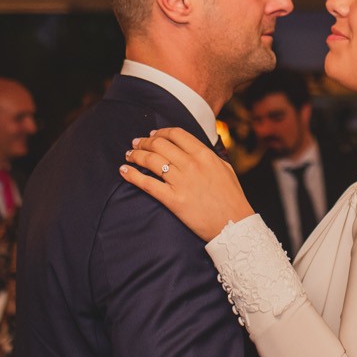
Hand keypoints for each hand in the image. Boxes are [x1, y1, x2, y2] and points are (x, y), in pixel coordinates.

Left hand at [120, 127, 254, 240]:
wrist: (233, 225)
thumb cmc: (231, 198)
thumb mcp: (224, 169)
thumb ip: (209, 156)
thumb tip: (195, 149)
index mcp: (204, 155)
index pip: (176, 135)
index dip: (160, 132)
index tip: (152, 135)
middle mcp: (191, 165)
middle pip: (160, 144)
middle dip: (144, 142)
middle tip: (136, 144)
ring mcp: (181, 182)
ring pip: (151, 161)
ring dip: (135, 155)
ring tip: (128, 155)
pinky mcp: (173, 199)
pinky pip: (147, 184)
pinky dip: (132, 175)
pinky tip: (123, 171)